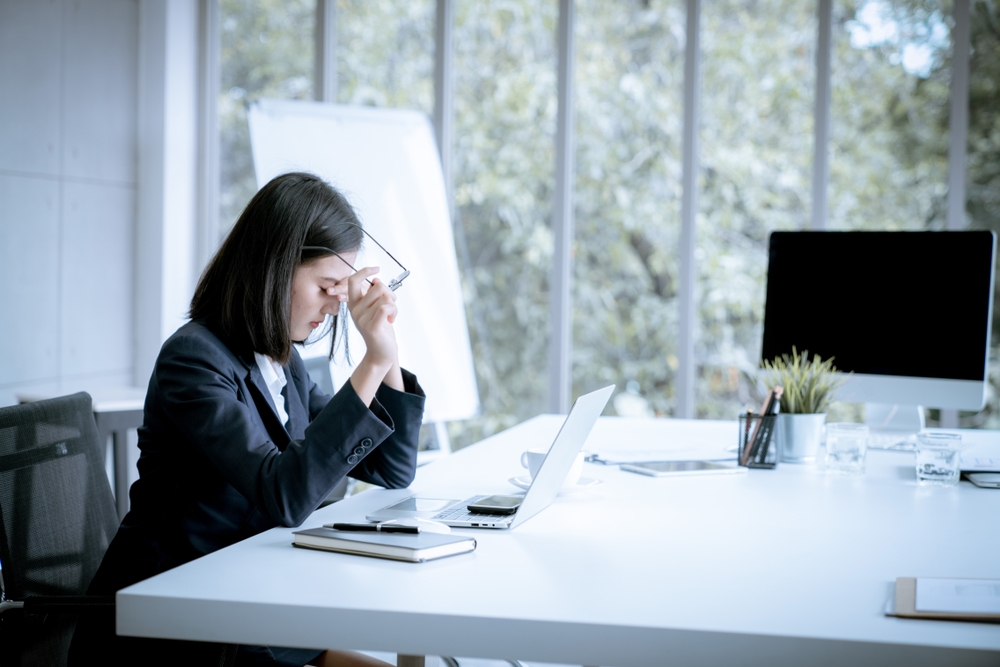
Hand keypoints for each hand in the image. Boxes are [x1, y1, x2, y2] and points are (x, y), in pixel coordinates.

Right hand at [346, 268, 398, 403]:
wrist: (381, 353)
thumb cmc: (381, 329)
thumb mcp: (375, 309)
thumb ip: (374, 295)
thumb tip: (376, 279)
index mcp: (354, 304)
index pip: (353, 281)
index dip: (364, 270)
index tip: (377, 268)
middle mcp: (355, 310)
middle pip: (377, 287)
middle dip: (390, 293)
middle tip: (391, 306)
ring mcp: (362, 319)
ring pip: (385, 297)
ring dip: (394, 305)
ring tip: (390, 316)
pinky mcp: (372, 327)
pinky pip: (386, 307)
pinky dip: (394, 312)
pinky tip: (391, 320)